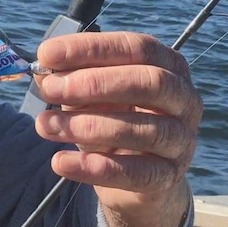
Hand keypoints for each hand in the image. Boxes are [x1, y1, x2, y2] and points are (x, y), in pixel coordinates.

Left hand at [33, 31, 201, 226]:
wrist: (136, 179)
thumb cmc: (114, 118)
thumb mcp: (91, 93)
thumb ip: (69, 78)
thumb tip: (42, 71)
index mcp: (168, 65)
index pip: (136, 47)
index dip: (91, 49)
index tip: (48, 54)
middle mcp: (184, 99)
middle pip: (149, 82)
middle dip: (94, 84)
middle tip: (50, 89)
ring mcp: (182, 140)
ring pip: (143, 130)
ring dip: (88, 126)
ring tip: (45, 125)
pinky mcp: (170, 177)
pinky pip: (136, 174)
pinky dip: (95, 169)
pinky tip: (61, 162)